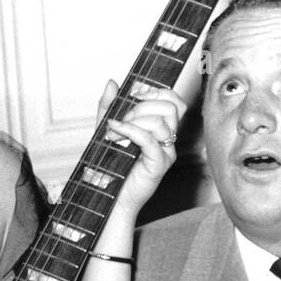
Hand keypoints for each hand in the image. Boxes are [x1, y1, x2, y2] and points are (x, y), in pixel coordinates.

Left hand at [96, 78, 184, 218]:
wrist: (110, 197)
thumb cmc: (111, 167)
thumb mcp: (106, 129)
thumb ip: (109, 106)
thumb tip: (112, 83)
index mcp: (161, 129)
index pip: (174, 101)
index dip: (157, 92)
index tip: (134, 96)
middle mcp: (168, 140)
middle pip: (170, 108)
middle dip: (141, 106)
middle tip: (121, 119)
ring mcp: (166, 153)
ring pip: (160, 122)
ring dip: (133, 121)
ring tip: (115, 132)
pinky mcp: (158, 165)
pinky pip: (149, 140)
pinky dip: (129, 131)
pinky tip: (114, 132)